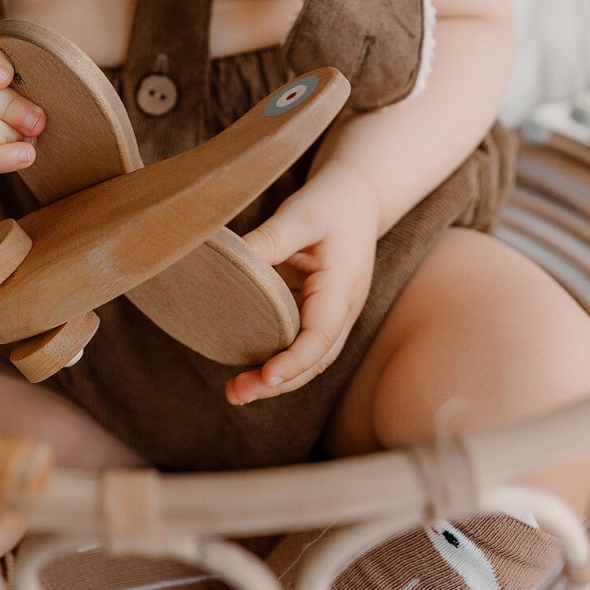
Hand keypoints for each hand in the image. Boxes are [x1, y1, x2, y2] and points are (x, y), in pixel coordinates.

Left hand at [226, 162, 378, 405]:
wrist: (359, 196)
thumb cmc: (332, 202)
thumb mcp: (301, 213)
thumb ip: (269, 239)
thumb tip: (230, 262)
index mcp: (342, 288)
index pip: (321, 335)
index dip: (294, 360)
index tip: (267, 377)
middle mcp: (340, 310)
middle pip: (314, 360)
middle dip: (278, 382)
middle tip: (236, 394)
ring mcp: (329, 314)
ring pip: (305, 357)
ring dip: (274, 378)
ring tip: (234, 391)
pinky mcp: (313, 311)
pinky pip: (295, 341)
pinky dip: (273, 357)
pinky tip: (244, 362)